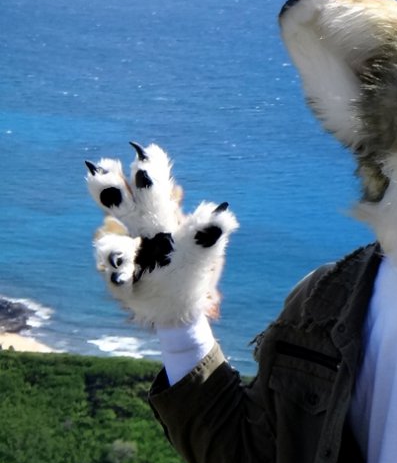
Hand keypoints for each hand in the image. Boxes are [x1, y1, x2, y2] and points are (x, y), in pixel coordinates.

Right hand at [87, 142, 237, 327]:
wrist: (173, 312)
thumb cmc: (188, 279)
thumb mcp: (202, 257)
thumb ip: (208, 234)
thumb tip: (224, 213)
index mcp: (160, 222)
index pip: (151, 191)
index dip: (148, 171)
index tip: (147, 150)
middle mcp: (137, 233)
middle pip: (118, 205)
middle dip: (109, 188)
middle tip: (105, 168)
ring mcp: (123, 253)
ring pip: (109, 240)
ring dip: (116, 247)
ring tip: (126, 258)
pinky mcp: (114, 277)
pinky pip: (109, 271)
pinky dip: (117, 273)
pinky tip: (124, 277)